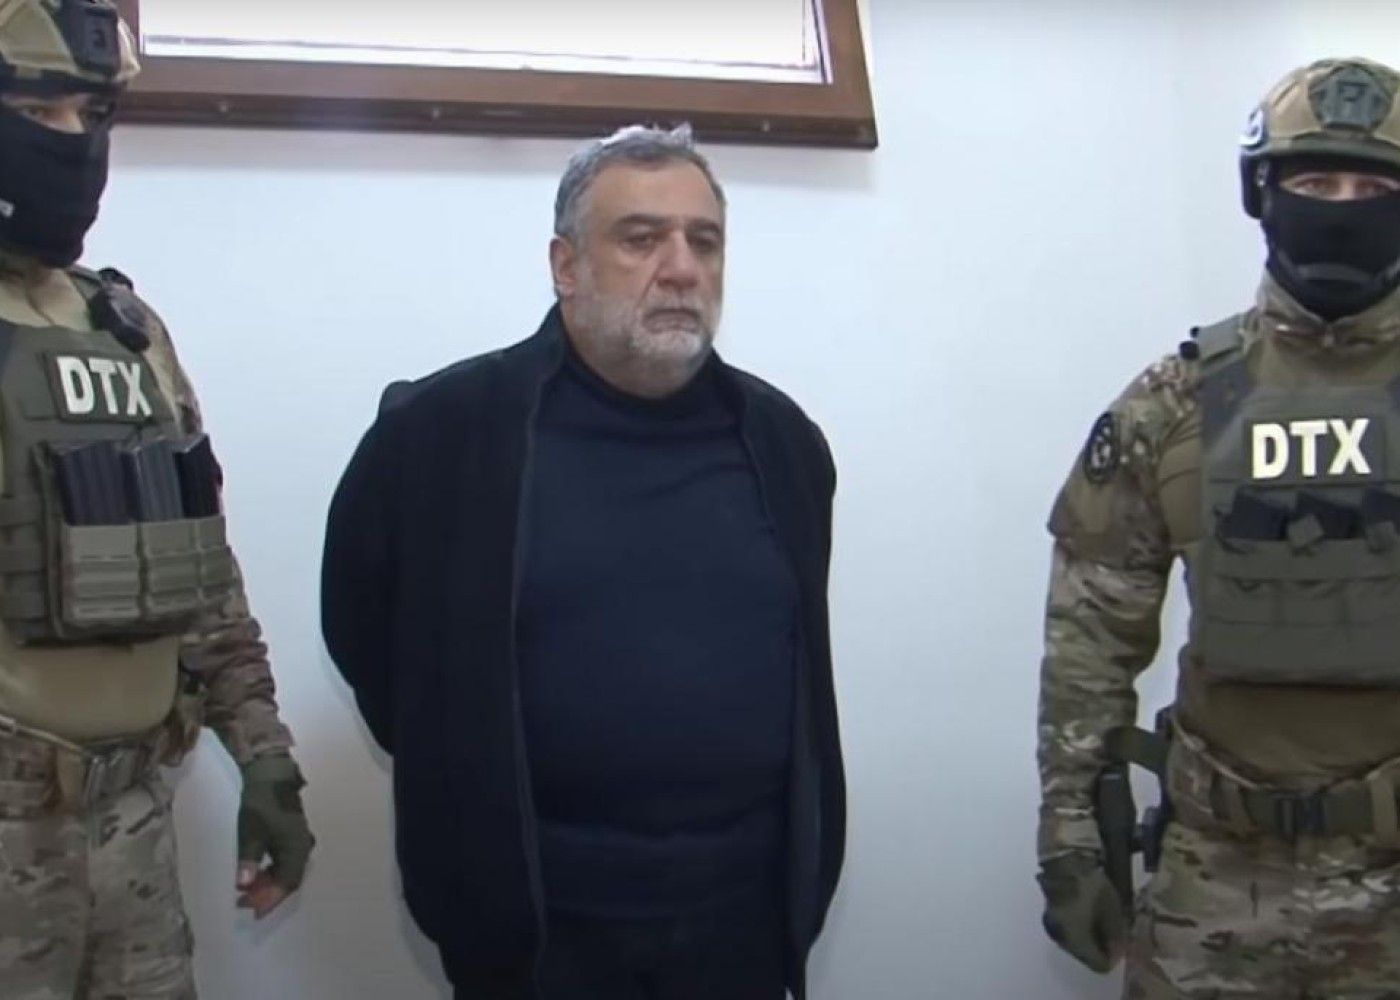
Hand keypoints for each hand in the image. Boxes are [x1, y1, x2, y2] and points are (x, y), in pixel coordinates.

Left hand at [236, 753, 313, 918]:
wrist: (270, 776)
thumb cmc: (261, 805)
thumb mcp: (251, 833)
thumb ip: (248, 860)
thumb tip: (243, 885)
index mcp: (296, 849)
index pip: (287, 883)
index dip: (270, 899)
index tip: (251, 911)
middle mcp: (302, 848)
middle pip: (288, 880)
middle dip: (267, 894)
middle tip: (244, 903)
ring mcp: (298, 842)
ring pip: (285, 872)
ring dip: (267, 884)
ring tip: (245, 891)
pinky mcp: (290, 836)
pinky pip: (283, 862)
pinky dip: (269, 872)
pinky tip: (254, 873)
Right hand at [1037, 852, 1127, 972]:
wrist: (1064, 861)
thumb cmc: (1090, 887)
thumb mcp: (1112, 912)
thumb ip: (1116, 937)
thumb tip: (1118, 951)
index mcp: (1076, 941)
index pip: (1098, 965)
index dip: (1114, 957)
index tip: (1121, 943)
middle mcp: (1061, 940)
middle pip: (1086, 956)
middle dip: (1101, 947)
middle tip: (1114, 931)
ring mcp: (1052, 928)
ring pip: (1077, 945)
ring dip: (1091, 937)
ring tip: (1101, 920)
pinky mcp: (1049, 916)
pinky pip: (1068, 933)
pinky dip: (1080, 928)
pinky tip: (1088, 913)